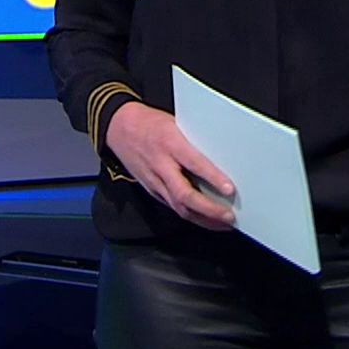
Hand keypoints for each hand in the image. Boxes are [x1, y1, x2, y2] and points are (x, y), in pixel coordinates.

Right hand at [104, 102, 237, 229]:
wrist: (119, 128)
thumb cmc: (150, 123)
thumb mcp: (175, 123)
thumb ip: (193, 142)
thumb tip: (221, 158)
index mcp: (169, 142)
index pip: (193, 163)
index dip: (213, 178)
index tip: (230, 189)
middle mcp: (161, 164)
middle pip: (185, 194)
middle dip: (209, 209)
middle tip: (229, 216)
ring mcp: (154, 181)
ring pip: (179, 207)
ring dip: (203, 219)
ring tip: (223, 224)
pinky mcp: (151, 190)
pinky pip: (173, 206)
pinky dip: (191, 216)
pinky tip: (205, 219)